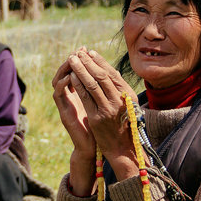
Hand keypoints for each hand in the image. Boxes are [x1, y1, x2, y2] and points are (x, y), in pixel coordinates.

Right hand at [52, 48, 97, 195]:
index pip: (77, 72)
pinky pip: (58, 94)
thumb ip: (105, 92)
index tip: (88, 49)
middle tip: (79, 50)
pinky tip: (69, 76)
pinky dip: (63, 84)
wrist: (94, 148)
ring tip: (73, 59)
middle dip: (74, 60)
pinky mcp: (63, 112)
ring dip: (65, 68)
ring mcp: (66, 104)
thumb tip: (115, 75)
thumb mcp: (105, 106)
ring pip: (59, 80)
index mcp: (80, 94)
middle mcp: (71, 97)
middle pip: (66, 72)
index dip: (82, 61)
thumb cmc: (102, 127)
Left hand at [66, 49, 139, 182]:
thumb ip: (119, 89)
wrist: (122, 148)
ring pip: (92, 84)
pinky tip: (72, 76)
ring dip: (81, 70)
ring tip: (73, 60)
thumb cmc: (124, 124)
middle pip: (102, 76)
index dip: (100, 61)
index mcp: (128, 95)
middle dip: (89, 62)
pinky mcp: (96, 118)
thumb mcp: (126, 104)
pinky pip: (85, 97)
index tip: (90, 52)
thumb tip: (110, 70)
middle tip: (79, 53)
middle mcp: (119, 101)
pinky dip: (78, 85)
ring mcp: (108, 109)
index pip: (112, 73)